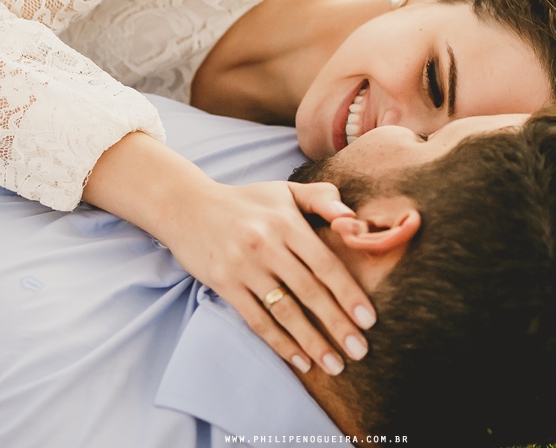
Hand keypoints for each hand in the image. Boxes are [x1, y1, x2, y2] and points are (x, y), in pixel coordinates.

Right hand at [171, 180, 377, 375]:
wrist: (187, 206)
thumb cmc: (246, 201)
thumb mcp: (284, 191)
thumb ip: (322, 199)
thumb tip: (353, 218)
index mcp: (285, 222)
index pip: (324, 263)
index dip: (348, 293)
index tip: (368, 319)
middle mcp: (265, 245)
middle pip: (308, 291)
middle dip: (337, 324)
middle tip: (360, 350)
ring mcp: (243, 267)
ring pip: (283, 311)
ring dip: (311, 341)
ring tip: (335, 365)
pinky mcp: (224, 285)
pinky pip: (256, 320)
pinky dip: (279, 343)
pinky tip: (300, 361)